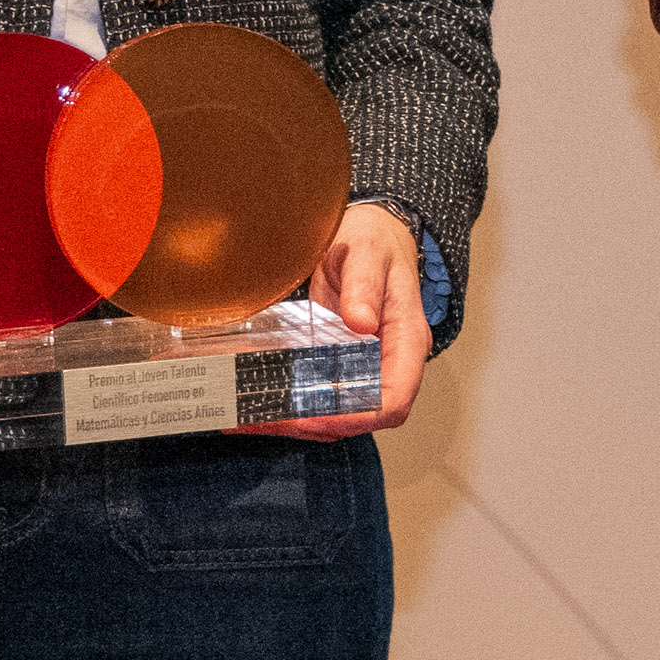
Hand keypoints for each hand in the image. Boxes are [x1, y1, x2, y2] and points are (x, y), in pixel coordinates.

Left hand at [263, 201, 432, 436]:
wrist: (373, 235)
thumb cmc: (376, 243)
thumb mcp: (367, 252)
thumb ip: (364, 284)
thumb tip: (361, 322)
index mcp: (407, 340)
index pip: (394, 400)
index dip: (358, 417)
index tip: (315, 415)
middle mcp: (391, 362)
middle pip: (364, 416)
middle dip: (316, 424)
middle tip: (266, 418)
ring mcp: (368, 367)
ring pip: (341, 415)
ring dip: (298, 422)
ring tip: (253, 417)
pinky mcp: (343, 365)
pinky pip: (324, 396)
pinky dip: (293, 406)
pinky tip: (260, 402)